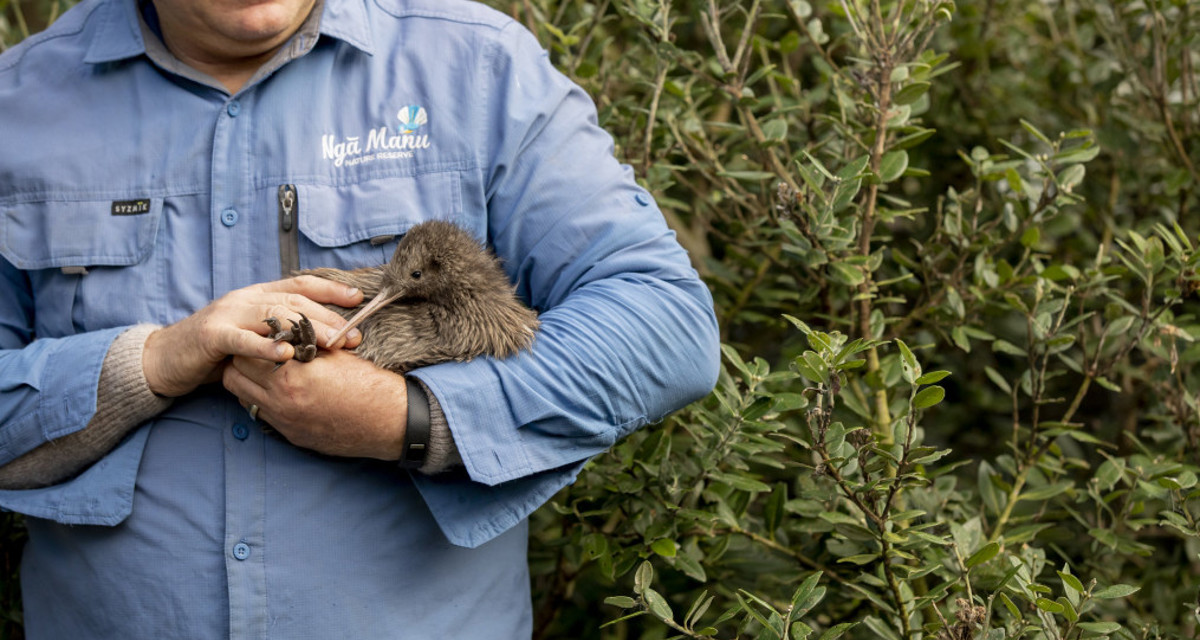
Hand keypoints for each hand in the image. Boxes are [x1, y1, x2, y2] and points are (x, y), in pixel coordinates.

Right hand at [143, 276, 363, 396]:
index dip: (330, 290)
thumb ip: (280, 330)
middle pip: (293, 301)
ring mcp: (228, 314)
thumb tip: (323, 337)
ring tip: (331, 343)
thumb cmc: (215, 350)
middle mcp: (245, 298)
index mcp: (257, 295)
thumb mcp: (252, 334)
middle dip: (327, 317)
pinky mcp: (211, 335)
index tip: (359, 299)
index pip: (300, 285)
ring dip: (306, 329)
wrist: (165, 359)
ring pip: (273, 314)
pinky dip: (266, 346)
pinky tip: (287, 353)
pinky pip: (242, 339)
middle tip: (353, 335)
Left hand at [222, 349, 408, 459]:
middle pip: (235, 376)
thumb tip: (284, 334)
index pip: (247, 353)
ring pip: (242, 397)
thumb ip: (303, 343)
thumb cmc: (367, 383)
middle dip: (242, 360)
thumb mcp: (335, 354)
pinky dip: (263, 401)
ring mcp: (284, 421)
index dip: (252, 340)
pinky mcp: (291, 435)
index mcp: (291, 376)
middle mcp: (281, 401)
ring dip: (248, 382)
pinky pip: (261, 415)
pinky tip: (281, 391)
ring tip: (267, 371)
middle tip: (258, 351)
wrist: (388, 421)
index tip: (261, 334)